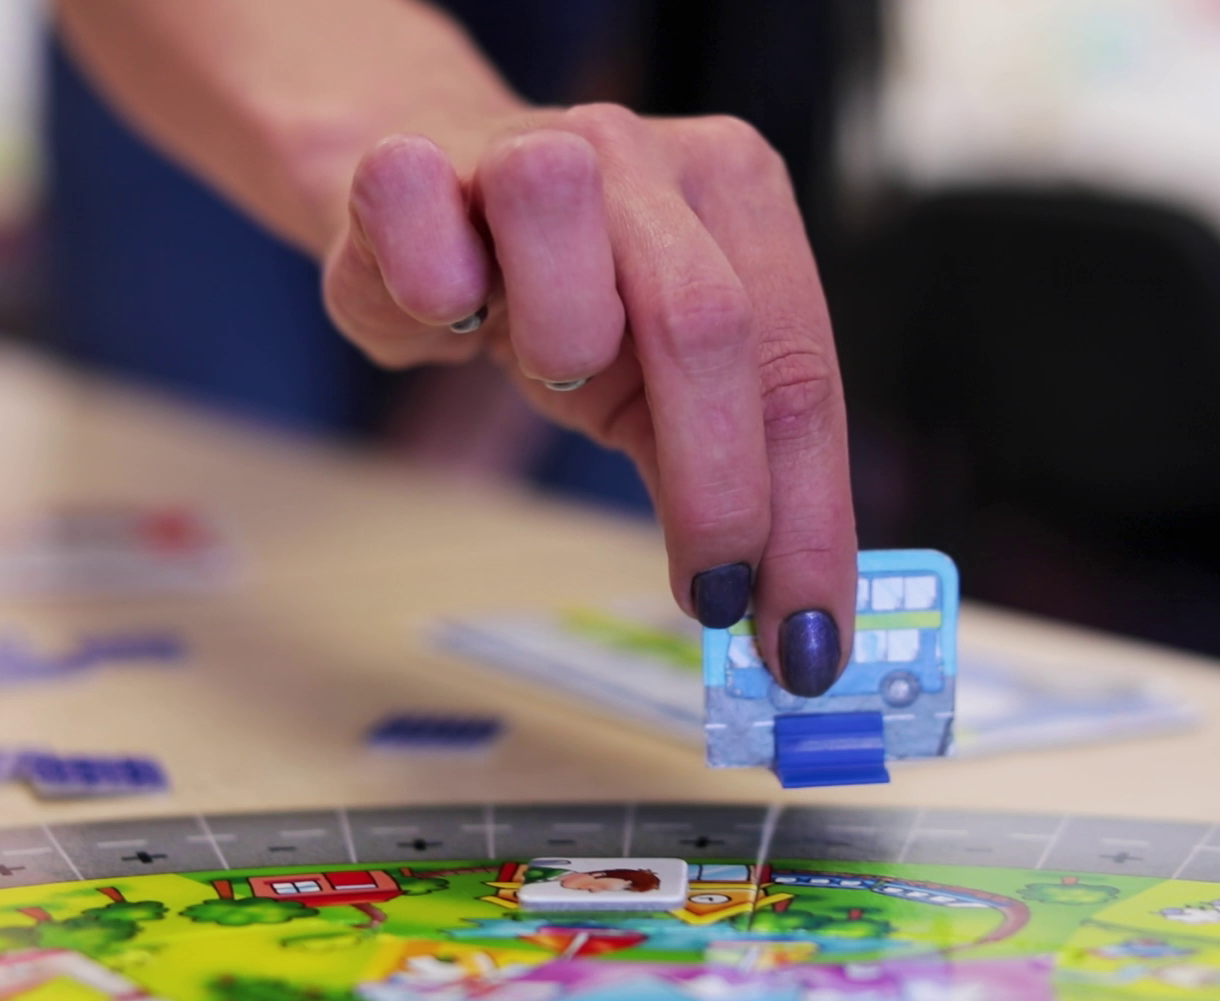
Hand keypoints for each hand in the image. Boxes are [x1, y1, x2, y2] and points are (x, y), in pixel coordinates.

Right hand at [322, 105, 855, 695]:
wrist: (430, 205)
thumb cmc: (564, 300)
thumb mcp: (666, 385)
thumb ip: (733, 472)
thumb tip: (791, 621)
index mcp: (740, 199)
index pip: (798, 374)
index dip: (808, 517)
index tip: (804, 639)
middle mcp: (648, 158)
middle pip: (710, 322)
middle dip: (717, 490)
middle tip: (711, 597)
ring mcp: (529, 142)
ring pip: (564, 239)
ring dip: (558, 346)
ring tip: (546, 365)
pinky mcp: (411, 161)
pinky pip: (419, 206)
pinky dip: (429, 280)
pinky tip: (446, 306)